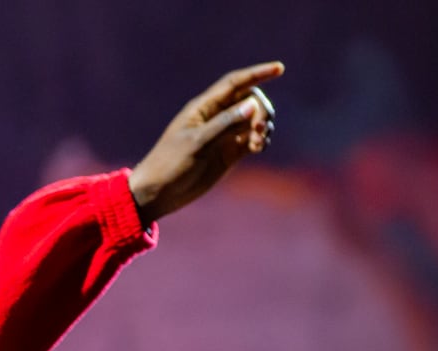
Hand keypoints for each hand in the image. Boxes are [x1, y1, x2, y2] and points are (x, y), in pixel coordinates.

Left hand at [128, 62, 283, 226]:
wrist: (158, 193)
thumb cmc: (170, 165)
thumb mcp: (196, 144)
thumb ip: (225, 124)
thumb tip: (252, 105)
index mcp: (203, 108)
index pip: (235, 83)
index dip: (257, 74)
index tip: (279, 69)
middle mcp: (216, 118)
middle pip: (250, 100)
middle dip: (261, 110)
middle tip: (258, 129)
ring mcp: (224, 135)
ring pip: (254, 120)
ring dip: (263, 126)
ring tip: (257, 143)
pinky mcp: (229, 153)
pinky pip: (253, 139)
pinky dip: (260, 140)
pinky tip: (257, 148)